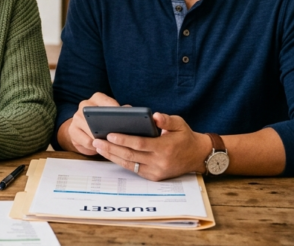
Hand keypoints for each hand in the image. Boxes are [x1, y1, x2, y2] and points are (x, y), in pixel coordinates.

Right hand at [65, 92, 120, 155]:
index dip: (116, 112)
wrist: (82, 132)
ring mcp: (76, 117)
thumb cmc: (102, 123)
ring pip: (92, 130)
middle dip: (108, 128)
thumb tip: (130, 112)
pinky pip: (87, 141)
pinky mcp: (72, 130)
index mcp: (97, 98)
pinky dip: (96, 147)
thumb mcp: (113, 116)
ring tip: (111, 144)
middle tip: (117, 136)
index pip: (107, 102)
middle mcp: (84, 105)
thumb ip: (122, 112)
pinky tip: (101, 147)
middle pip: (97, 116)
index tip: (123, 120)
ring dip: (102, 140)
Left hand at [91, 112, 211, 180]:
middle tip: (96, 141)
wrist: (197, 156)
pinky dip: (121, 162)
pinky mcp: (154, 177)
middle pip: (130, 155)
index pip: (140, 144)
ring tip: (98, 147)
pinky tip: (111, 154)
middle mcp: (159, 162)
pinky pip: (134, 169)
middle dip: (112, 148)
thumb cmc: (185, 137)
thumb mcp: (179, 123)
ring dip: (112, 156)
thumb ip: (166, 119)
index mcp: (165, 147)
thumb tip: (154, 115)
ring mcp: (156, 171)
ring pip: (129, 164)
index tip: (110, 134)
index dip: (124, 140)